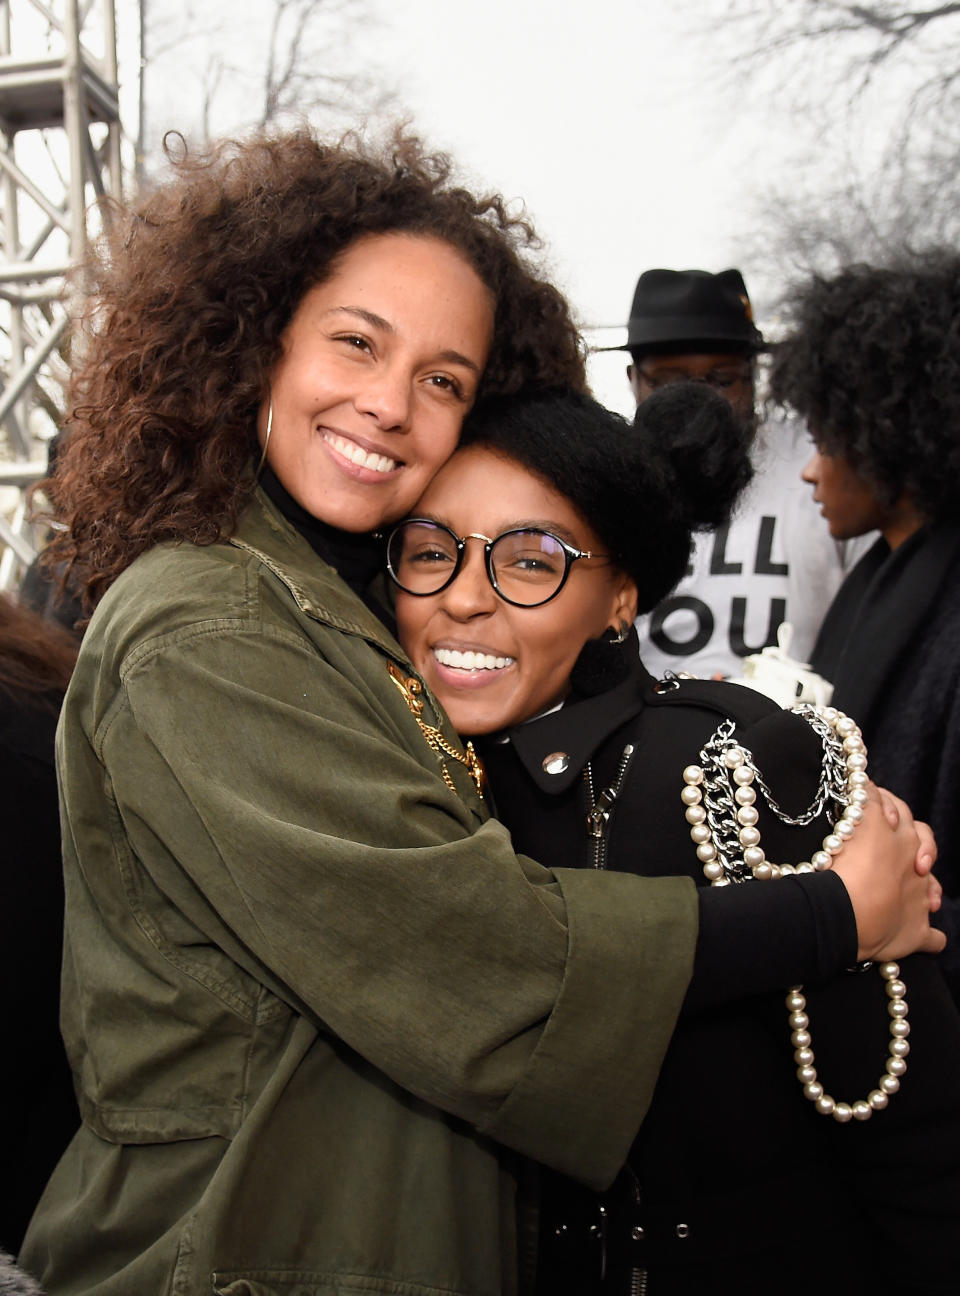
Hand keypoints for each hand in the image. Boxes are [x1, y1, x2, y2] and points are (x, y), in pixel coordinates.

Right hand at [831, 787, 944, 960]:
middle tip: (902, 851)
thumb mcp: (855, 818)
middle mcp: (914, 862)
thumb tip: (865, 780)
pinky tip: (928, 937)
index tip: (877, 815)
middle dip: (919, 844)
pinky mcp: (917, 932)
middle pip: (924, 841)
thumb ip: (864, 796)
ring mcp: (919, 898)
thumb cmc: (843, 864)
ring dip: (928, 888)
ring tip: (921, 896)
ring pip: (933, 886)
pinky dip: (931, 937)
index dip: (888, 809)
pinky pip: (933, 938)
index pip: (900, 811)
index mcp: (899, 834)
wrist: (848, 910)